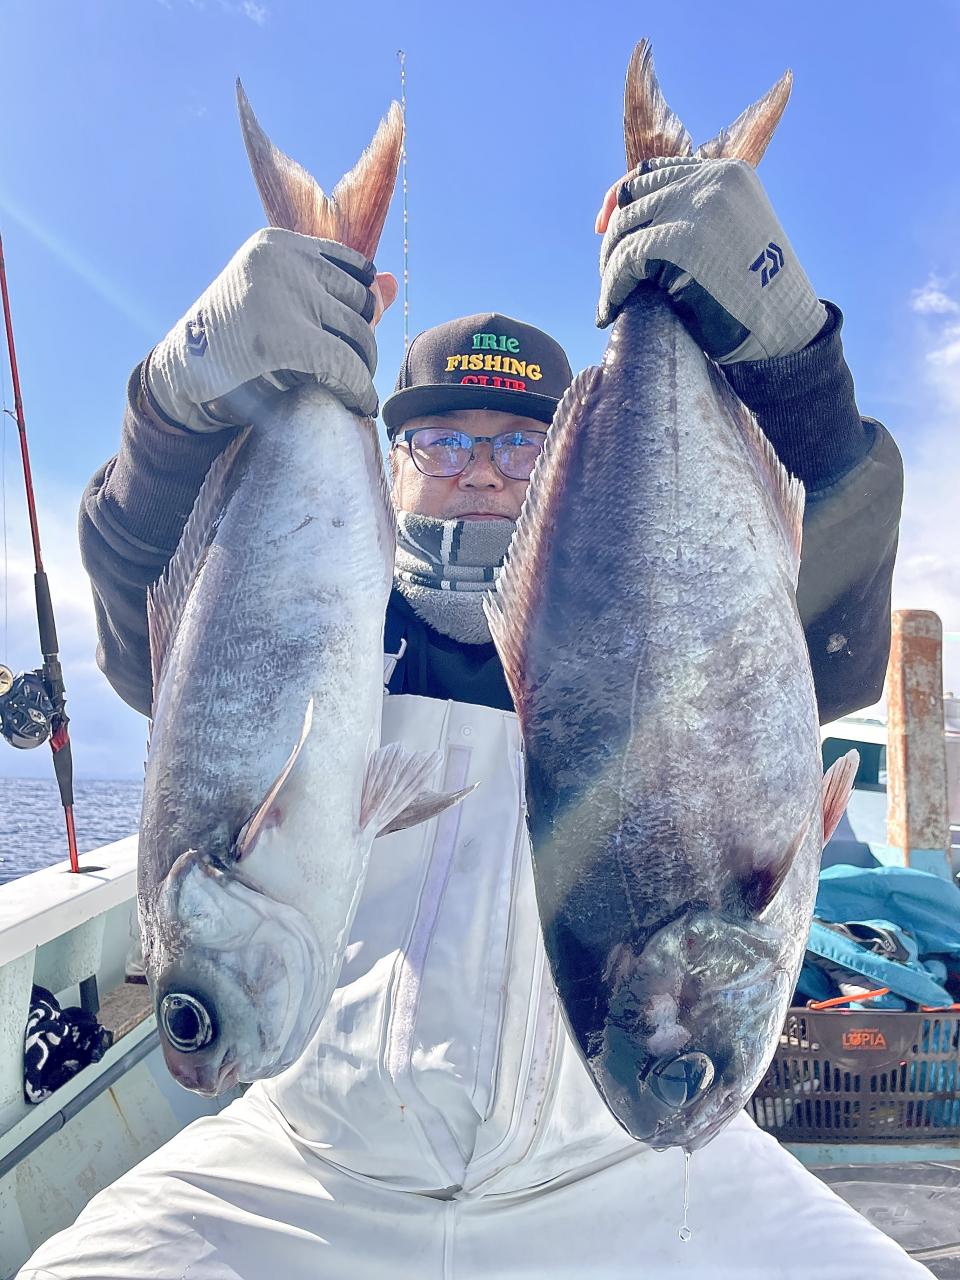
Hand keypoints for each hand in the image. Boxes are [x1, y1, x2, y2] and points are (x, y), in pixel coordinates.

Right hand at [145, 228, 397, 430]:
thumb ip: (336, 293)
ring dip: (362, 370)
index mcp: (277, 244)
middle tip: (349, 373)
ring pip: (359, 336)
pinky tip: (357, 404)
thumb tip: (392, 283)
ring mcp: (282, 298)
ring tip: (349, 389)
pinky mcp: (284, 341)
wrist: (178, 381)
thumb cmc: (233, 345)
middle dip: (362, 342)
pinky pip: (347, 366)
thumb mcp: (283, 305)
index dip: (358, 310)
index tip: (344, 338)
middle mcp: (282, 262)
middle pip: (360, 303)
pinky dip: (359, 390)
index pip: (353, 268)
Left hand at [595, 157, 825, 362]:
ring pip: (625, 229)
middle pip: (633, 198)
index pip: (653, 171)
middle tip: (610, 275)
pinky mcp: (678, 242)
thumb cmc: (759, 295)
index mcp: (728, 173)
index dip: (621, 198)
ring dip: (610, 268)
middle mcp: (710, 180)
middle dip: (614, 239)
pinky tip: (609, 310)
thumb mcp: (734, 234)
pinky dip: (611, 288)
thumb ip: (697, 215)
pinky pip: (625, 260)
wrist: (786, 329)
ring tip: (610, 299)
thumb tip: (632, 215)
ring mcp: (695, 207)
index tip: (602, 226)